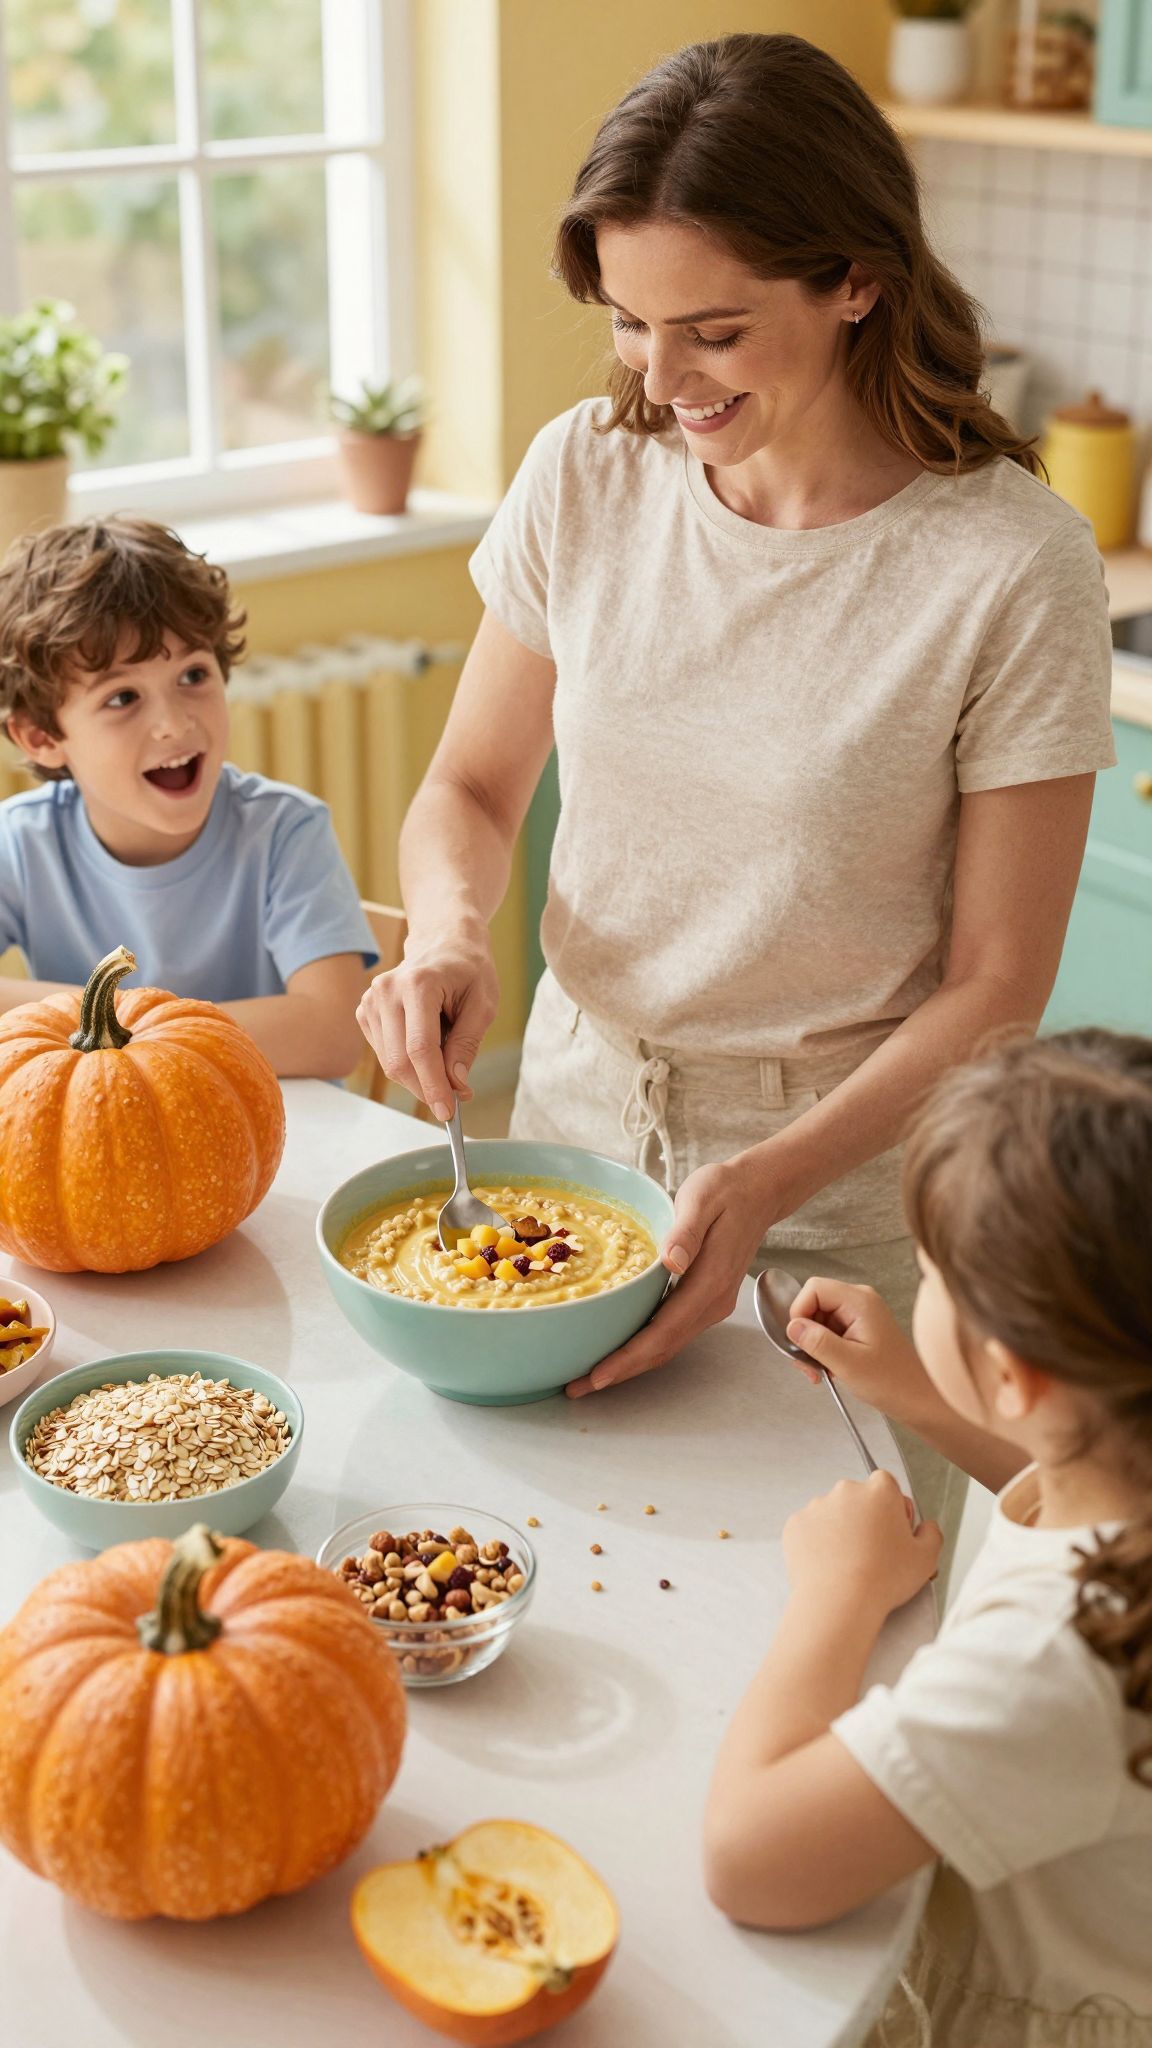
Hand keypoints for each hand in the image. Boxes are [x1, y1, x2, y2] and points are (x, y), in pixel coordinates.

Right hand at [355, 923, 499, 1119]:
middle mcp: (387, 991)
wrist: (444, 941)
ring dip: (419, 1077)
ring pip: (390, 1063)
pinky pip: (385, 1053)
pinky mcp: (365, 1011)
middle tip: (455, 1098)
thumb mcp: (484, 1004)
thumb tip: (455, 1084)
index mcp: (418, 984)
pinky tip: (428, 1048)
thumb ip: (467, 1044)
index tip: (448, 1112)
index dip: (433, 1085)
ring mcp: (371, 1001)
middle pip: (399, 1061)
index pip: (420, 1049)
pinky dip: (407, 1064)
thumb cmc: (469, 969)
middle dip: (427, 1088)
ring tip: (448, 1063)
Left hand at [566, 1155, 773, 1396]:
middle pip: (663, 1349)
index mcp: (708, 1282)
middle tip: (577, 1387)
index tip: (597, 1375)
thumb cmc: (726, 1190)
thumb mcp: (702, 1199)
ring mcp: (713, 1303)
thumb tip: (671, 1262)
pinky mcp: (708, 1299)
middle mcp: (713, 1301)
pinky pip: (673, 1332)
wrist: (759, 1190)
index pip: (663, 1331)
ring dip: (631, 1364)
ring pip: (668, 1345)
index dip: (628, 1357)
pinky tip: (621, 1347)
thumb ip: (685, 1232)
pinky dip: (645, 1347)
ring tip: (591, 1375)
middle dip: (620, 1372)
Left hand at [783, 1471, 941, 1618]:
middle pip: (858, 1498)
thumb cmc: (884, 1579)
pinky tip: (829, 1565)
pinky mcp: (795, 1524)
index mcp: (880, 1490)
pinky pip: (810, 1529)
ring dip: (840, 1530)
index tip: (893, 1532)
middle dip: (865, 1518)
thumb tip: (925, 1526)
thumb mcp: (927, 1558)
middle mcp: (846, 1490)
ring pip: (833, 1513)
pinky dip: (817, 1543)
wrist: (839, 1602)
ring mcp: (817, 1506)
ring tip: (848, 1564)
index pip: (887, 1485)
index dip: (892, 1508)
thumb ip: (931, 1533)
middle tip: (871, 1552)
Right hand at [784, 1276, 923, 1414]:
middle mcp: (860, 1301)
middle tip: (809, 1364)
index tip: (799, 1339)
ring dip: (813, 1346)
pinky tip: (830, 1368)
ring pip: (818, 1319)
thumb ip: (817, 1342)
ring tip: (821, 1371)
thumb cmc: (892, 1381)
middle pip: (814, 1303)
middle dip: (805, 1333)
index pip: (814, 1288)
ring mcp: (860, 1313)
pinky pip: (829, 1330)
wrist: (916, 1398)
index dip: (799, 1311)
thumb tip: (792, 1326)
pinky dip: (823, 1349)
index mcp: (860, 1301)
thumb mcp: (848, 1363)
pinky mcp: (859, 1327)